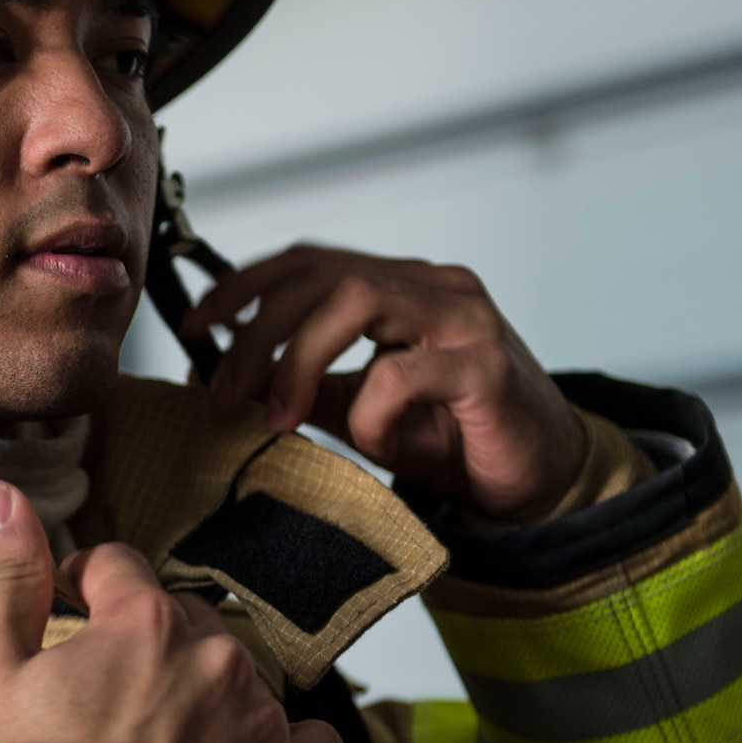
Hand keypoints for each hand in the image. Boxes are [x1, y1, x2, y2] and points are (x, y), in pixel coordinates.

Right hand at [0, 481, 341, 742]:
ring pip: (240, 682)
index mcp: (144, 620)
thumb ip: (11, 574)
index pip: (121, 569)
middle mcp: (215, 657)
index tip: (74, 611)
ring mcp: (259, 721)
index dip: (88, 587)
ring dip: (208, 699)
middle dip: (150, 650)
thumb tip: (2, 490)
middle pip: (188, 624)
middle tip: (110, 704)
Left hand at [181, 245, 585, 522]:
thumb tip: (232, 377)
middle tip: (226, 392)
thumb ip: (310, 387)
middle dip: (259, 332)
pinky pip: (404, 371)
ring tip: (279, 416)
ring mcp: (466, 320)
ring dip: (299, 357)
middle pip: (324, 274)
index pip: (310, 260)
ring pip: (358, 297)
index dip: (245, 285)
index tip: (197, 326)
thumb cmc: (458, 440)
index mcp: (405, 287)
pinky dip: (367, 408)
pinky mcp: (488, 369)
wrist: (544, 482)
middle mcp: (436, 287)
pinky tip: (371, 440)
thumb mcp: (366, 411)